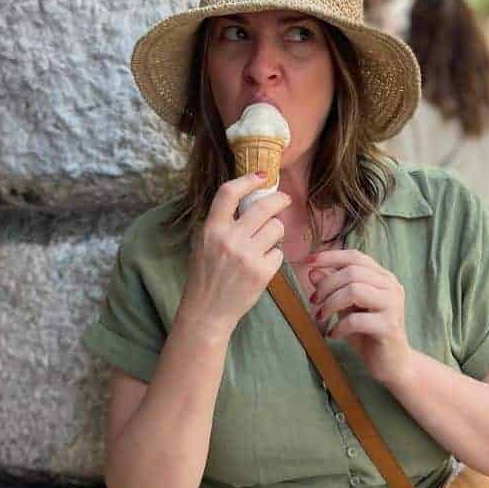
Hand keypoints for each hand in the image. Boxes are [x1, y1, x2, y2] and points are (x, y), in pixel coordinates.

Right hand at [180, 172, 289, 336]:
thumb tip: (248, 201)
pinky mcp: (261, 272)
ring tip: (265, 243)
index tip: (261, 175)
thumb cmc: (205, 276)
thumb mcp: (204, 244)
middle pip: (264, 206)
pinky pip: (278, 253)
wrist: (206, 312)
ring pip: (276, 228)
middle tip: (284, 200)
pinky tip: (261, 266)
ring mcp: (247, 256)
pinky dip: (273, 257)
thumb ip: (222, 224)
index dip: (248, 180)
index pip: (229, 193)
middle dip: (279, 199)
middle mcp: (229, 239)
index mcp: (211, 229)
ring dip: (275, 232)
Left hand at [308, 250, 413, 385]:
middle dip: (326, 285)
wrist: (392, 364)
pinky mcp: (389, 326)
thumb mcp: (347, 307)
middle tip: (313, 302)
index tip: (307, 262)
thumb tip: (312, 271)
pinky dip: (339, 326)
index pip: (355, 256)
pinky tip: (333, 334)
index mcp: (383, 277)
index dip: (329, 257)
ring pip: (355, 290)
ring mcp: (393, 305)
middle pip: (352, 272)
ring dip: (330, 303)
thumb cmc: (368, 333)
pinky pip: (356, 319)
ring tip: (321, 317)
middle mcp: (391, 286)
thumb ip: (334, 288)